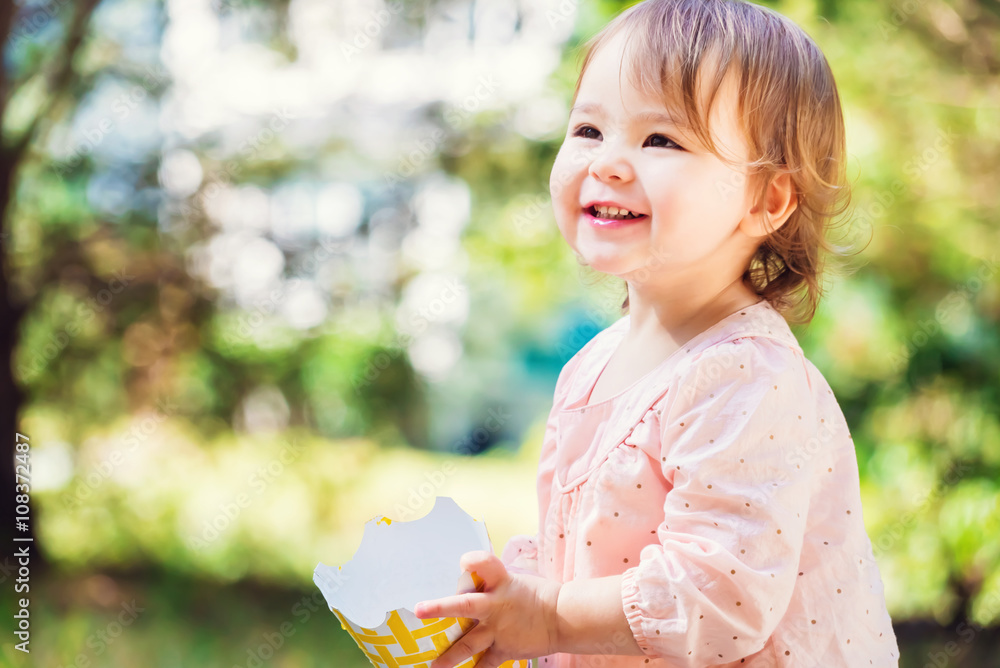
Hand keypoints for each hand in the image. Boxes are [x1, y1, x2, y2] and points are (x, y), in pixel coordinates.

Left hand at [413, 550, 561, 667]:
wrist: (563, 617)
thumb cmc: (538, 595)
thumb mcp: (514, 580)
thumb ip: (490, 582)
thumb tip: (466, 581)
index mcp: (501, 580)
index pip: (482, 563)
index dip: (470, 561)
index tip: (462, 562)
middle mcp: (496, 604)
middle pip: (465, 605)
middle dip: (441, 608)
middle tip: (419, 611)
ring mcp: (499, 629)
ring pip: (470, 643)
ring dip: (450, 655)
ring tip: (433, 666)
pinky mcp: (505, 649)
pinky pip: (486, 664)